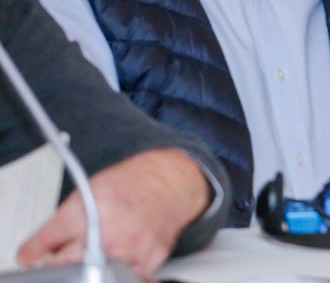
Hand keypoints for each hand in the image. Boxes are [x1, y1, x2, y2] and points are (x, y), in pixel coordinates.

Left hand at [17, 148, 208, 277]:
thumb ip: (66, 220)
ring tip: (96, 254)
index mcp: (93, 205)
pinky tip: (120, 256)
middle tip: (63, 257)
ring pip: (94, 274)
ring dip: (88, 268)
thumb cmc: (131, 184)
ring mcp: (131, 245)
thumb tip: (42, 248)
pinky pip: (125, 277)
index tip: (30, 255)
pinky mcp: (149, 259)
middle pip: (67, 262)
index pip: (49, 237)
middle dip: (59, 263)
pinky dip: (117, 271)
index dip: (33, 249)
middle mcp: (111, 227)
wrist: (171, 183)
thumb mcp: (90, 189)